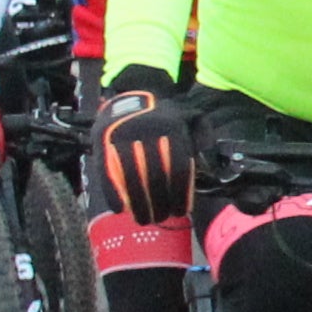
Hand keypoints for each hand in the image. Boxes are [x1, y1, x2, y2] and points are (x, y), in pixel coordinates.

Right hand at [95, 76, 193, 227]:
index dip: (180, 194)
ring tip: (144, 219)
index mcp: (172, 129)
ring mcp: (122, 137)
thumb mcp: (190, 116)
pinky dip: (113, 193)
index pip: (178, 168)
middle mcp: (147, 133)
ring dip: (138, 204)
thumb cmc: (165, 114)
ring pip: (131, 178)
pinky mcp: (103, 142)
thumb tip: (209, 161)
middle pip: (155, 177)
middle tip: (162, 217)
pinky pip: (107, 172)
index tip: (181, 210)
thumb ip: (203, 136)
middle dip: (160, 203)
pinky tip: (120, 209)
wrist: (131, 92)